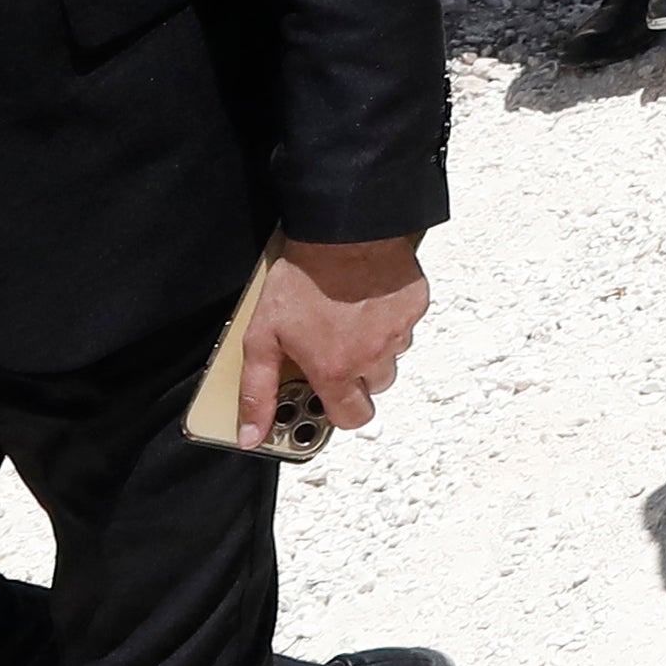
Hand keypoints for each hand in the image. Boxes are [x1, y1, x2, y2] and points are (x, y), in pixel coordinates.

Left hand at [251, 235, 427, 446]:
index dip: (339, 412)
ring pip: (391, 356)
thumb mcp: (262, 338)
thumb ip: (258, 392)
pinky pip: (405, 325)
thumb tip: (251, 434)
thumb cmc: (303, 279)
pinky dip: (388, 319)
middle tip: (333, 352)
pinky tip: (366, 302)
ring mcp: (398, 331)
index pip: (352, 419)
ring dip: (373, 347)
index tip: (325, 400)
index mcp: (336, 370)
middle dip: (355, 378)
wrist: (342, 232)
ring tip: (346, 320)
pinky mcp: (415, 306)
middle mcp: (373, 356)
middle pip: (373, 388)